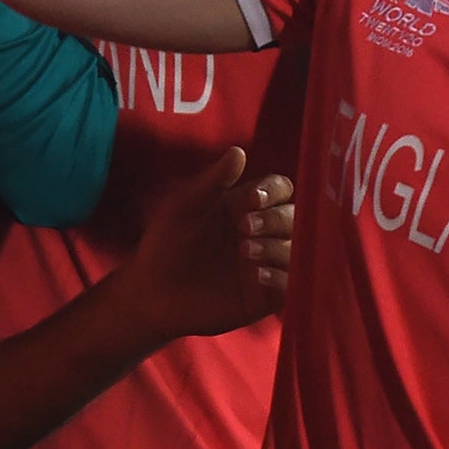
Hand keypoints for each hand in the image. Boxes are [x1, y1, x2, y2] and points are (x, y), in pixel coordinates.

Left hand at [117, 147, 291, 344]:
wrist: (151, 292)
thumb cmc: (164, 244)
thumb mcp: (184, 207)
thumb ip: (212, 182)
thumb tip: (238, 151)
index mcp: (245, 207)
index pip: (279, 190)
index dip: (274, 190)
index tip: (254, 198)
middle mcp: (262, 233)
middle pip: (294, 217)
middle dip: (276, 218)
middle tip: (246, 225)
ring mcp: (266, 264)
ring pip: (297, 250)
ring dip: (279, 247)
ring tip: (247, 250)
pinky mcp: (264, 296)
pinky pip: (291, 285)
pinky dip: (283, 279)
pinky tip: (259, 276)